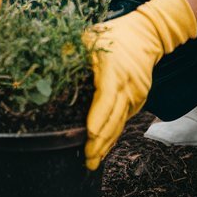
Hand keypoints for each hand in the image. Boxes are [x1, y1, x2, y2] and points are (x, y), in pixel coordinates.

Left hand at [83, 0, 196, 169]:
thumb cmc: (115, 35)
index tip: (89, 136)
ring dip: (106, 144)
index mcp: (114, 71)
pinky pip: (124, 119)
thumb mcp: (91, 37)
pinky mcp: (140, 98)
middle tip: (86, 162)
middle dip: (100, 143)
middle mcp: (128, 86)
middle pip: (113, 120)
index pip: (105, 100)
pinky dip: (113, 133)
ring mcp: (136, 94)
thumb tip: (48, 61)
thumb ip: (72, 51)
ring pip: (119, 124)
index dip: (98, 120)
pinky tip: (103, 146)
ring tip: (93, 161)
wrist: (148, 34)